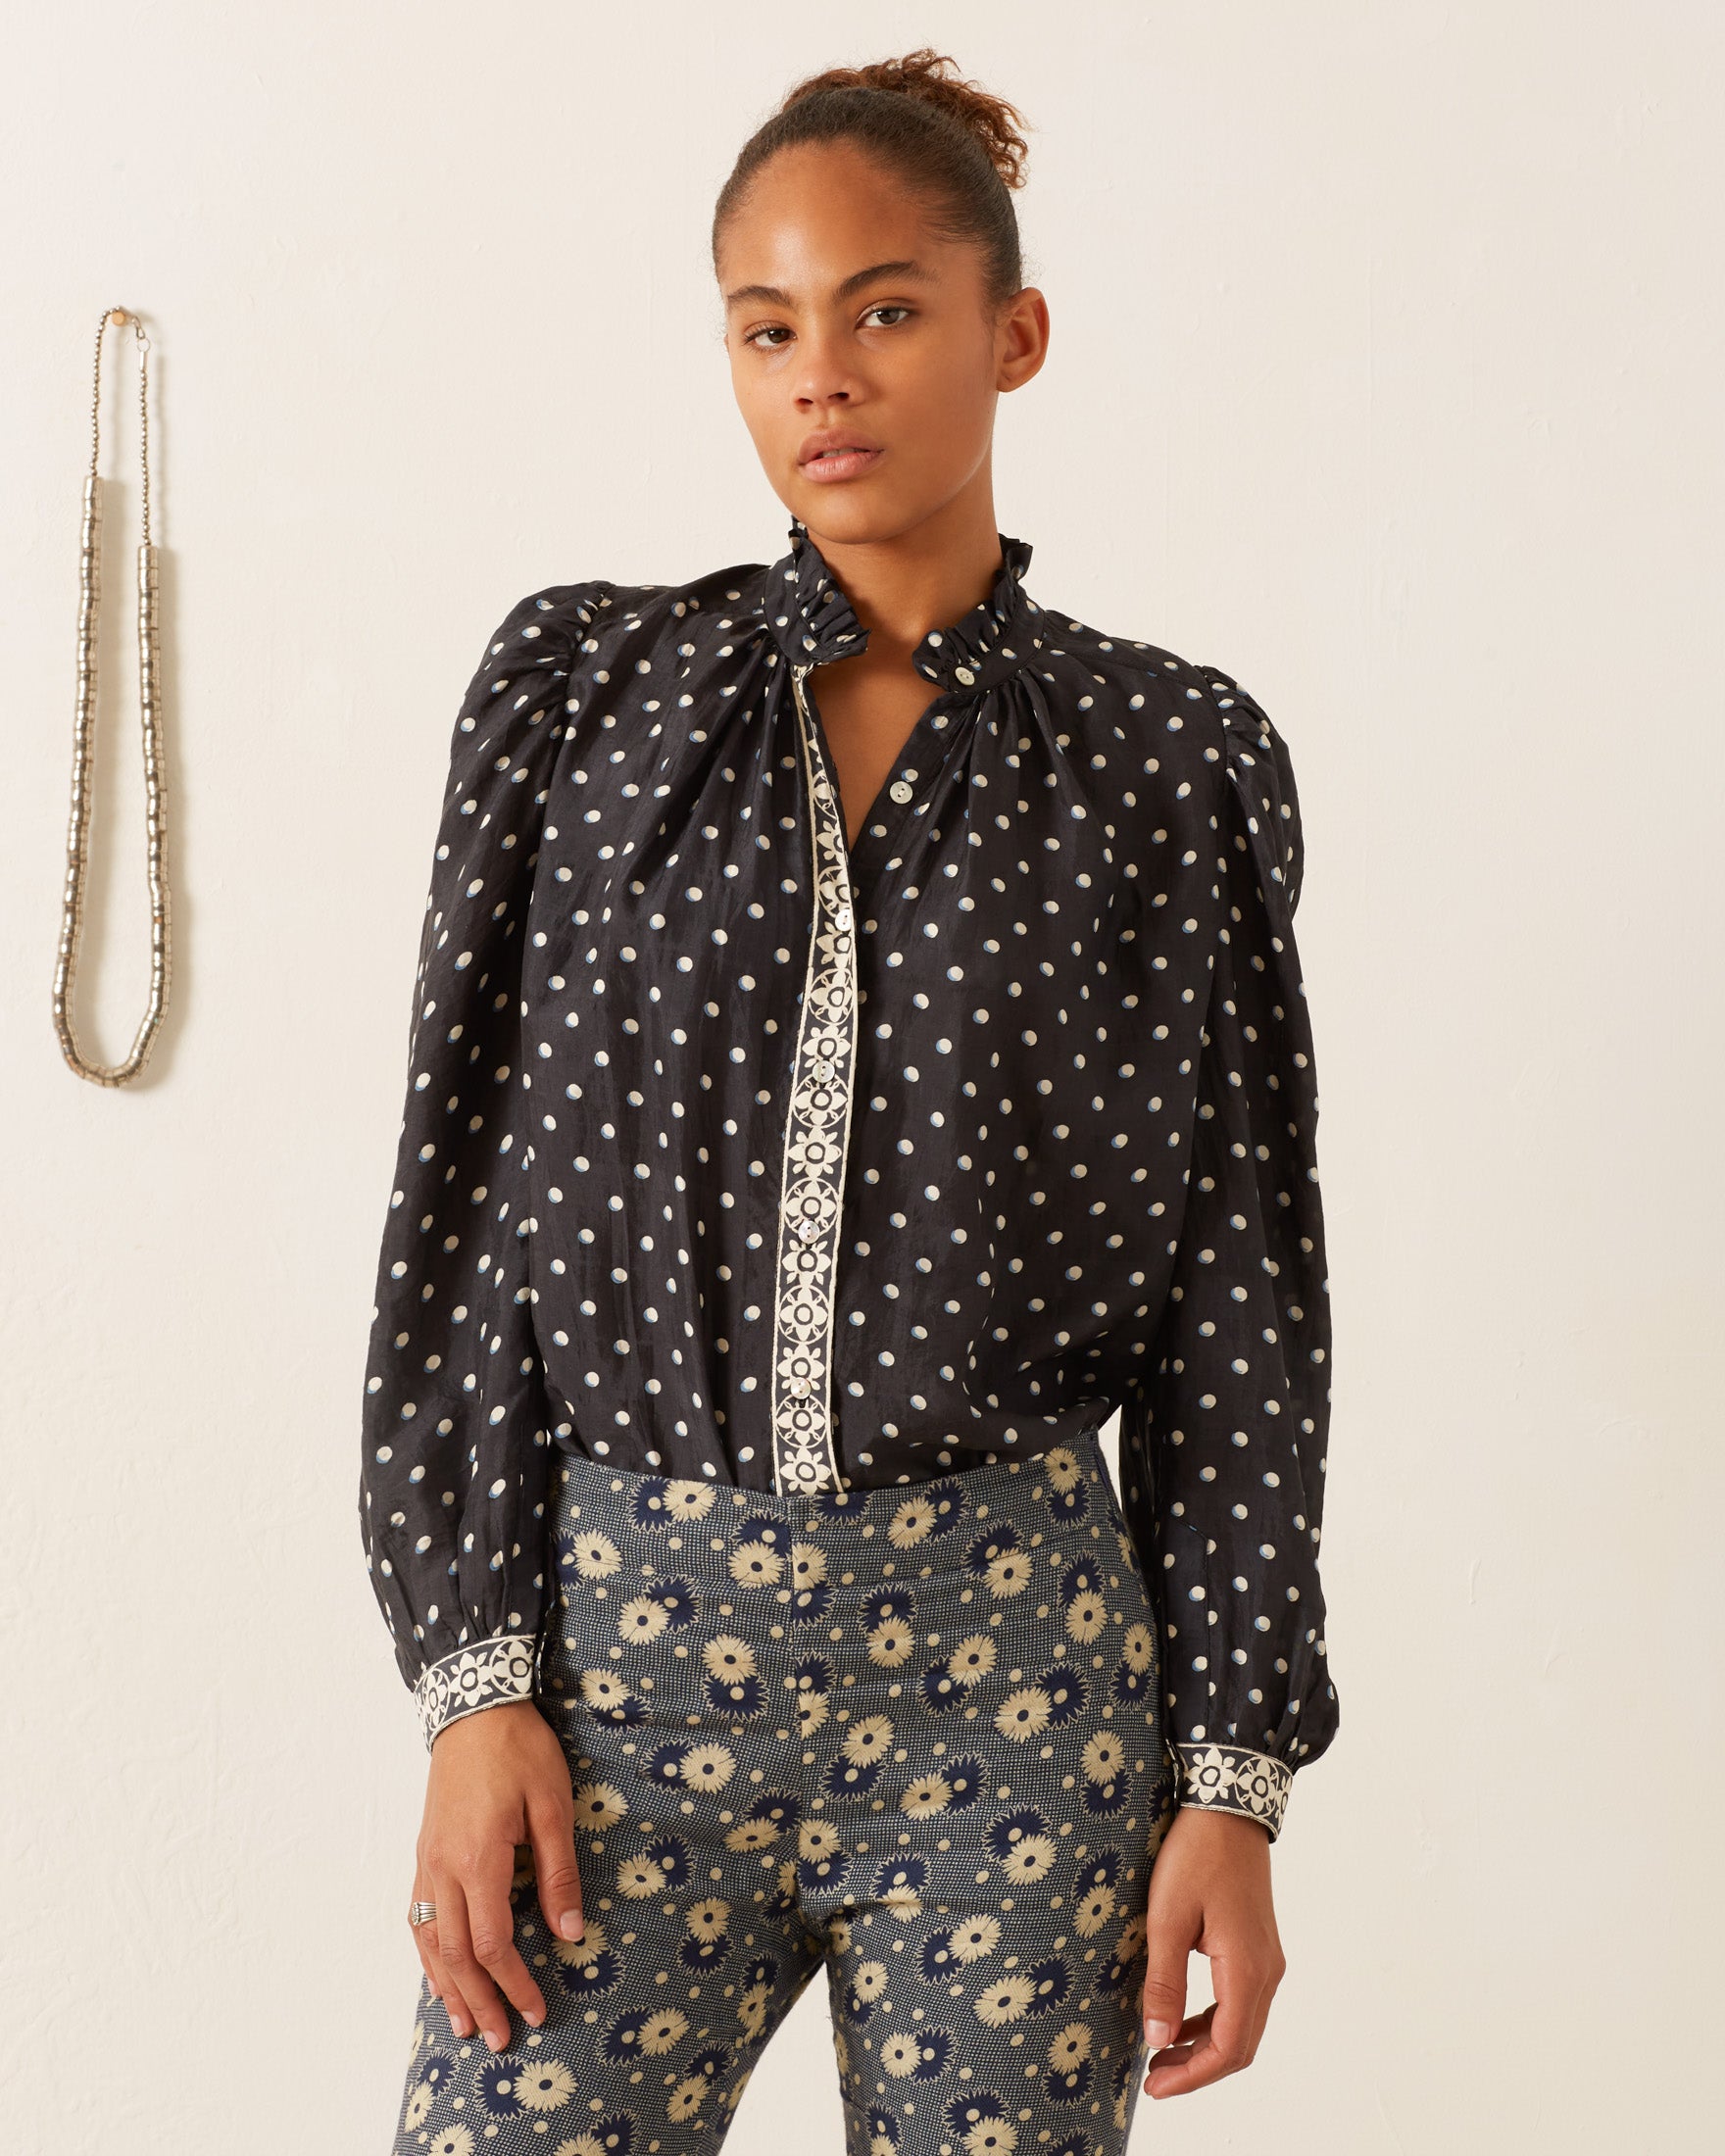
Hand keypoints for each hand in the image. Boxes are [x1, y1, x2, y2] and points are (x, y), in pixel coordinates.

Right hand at [408, 1698, 583, 2052]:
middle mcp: (443, 1868)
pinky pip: (418, 1916)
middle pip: (455, 1953)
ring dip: (447, 1987)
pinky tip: (438, 1972)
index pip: (492, 1943)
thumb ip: (558, 1871)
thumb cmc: (519, 1751)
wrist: (474, 1706)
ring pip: (429, 1940)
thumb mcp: (552, 1806)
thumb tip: (569, 1932)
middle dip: (480, 2000)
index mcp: (478, 1859)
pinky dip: (427, 1953)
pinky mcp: (424, 1850)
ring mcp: (427, 1860)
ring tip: (465, 2025)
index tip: (536, 2010)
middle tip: (502, 2039)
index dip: (514, 1983)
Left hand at [1138, 1805, 1285, 2097]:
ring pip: (1243, 2025)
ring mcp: (1267, 1959)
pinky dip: (1214, 2020)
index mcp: (1246, 1969)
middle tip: (1154, 2079)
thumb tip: (1159, 2041)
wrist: (1228, 1808)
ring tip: (1162, 2055)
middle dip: (1198, 2069)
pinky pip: (1241, 2000)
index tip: (1154, 2085)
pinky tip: (1183, 2020)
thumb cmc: (1196, 1855)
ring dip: (1206, 2047)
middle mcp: (1266, 1971)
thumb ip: (1165, 1984)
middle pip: (1240, 2045)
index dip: (1192, 2076)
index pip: (1228, 2048)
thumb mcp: (1167, 1918)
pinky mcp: (1258, 1947)